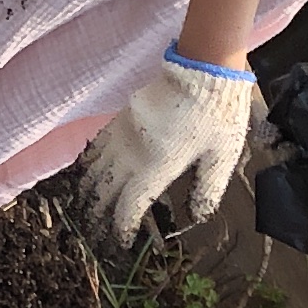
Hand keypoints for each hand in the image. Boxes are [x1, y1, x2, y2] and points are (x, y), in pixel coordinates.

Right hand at [79, 55, 254, 245]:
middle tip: (95, 229)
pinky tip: (89, 170)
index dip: (122, 226)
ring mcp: (123, 132)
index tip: (120, 240)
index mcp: (158, 165)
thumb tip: (196, 217)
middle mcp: (133, 152)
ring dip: (89, 189)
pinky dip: (89, 162)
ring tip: (85, 204)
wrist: (204, 67)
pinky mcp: (123, 116)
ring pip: (95, 167)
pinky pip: (97, 145)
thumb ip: (207, 189)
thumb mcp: (222, 156)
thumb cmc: (219, 113)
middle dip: (99, 212)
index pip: (130, 204)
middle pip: (106, 189)